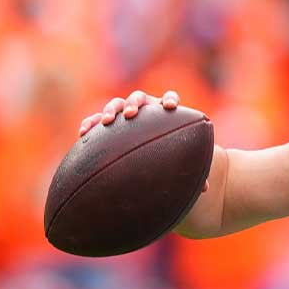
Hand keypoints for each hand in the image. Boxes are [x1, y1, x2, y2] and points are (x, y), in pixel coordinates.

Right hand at [77, 90, 205, 191]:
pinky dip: (91, 123)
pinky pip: (96, 120)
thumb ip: (191, 170)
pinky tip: (83, 132)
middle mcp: (145, 109)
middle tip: (131, 114)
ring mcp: (125, 114)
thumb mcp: (179, 163)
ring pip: (116, 103)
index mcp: (165, 114)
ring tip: (107, 121)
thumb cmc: (169, 157)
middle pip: (139, 98)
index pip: (169, 99)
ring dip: (112, 109)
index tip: (170, 107)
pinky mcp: (108, 124)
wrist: (149, 155)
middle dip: (134, 103)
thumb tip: (205, 189)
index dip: (170, 100)